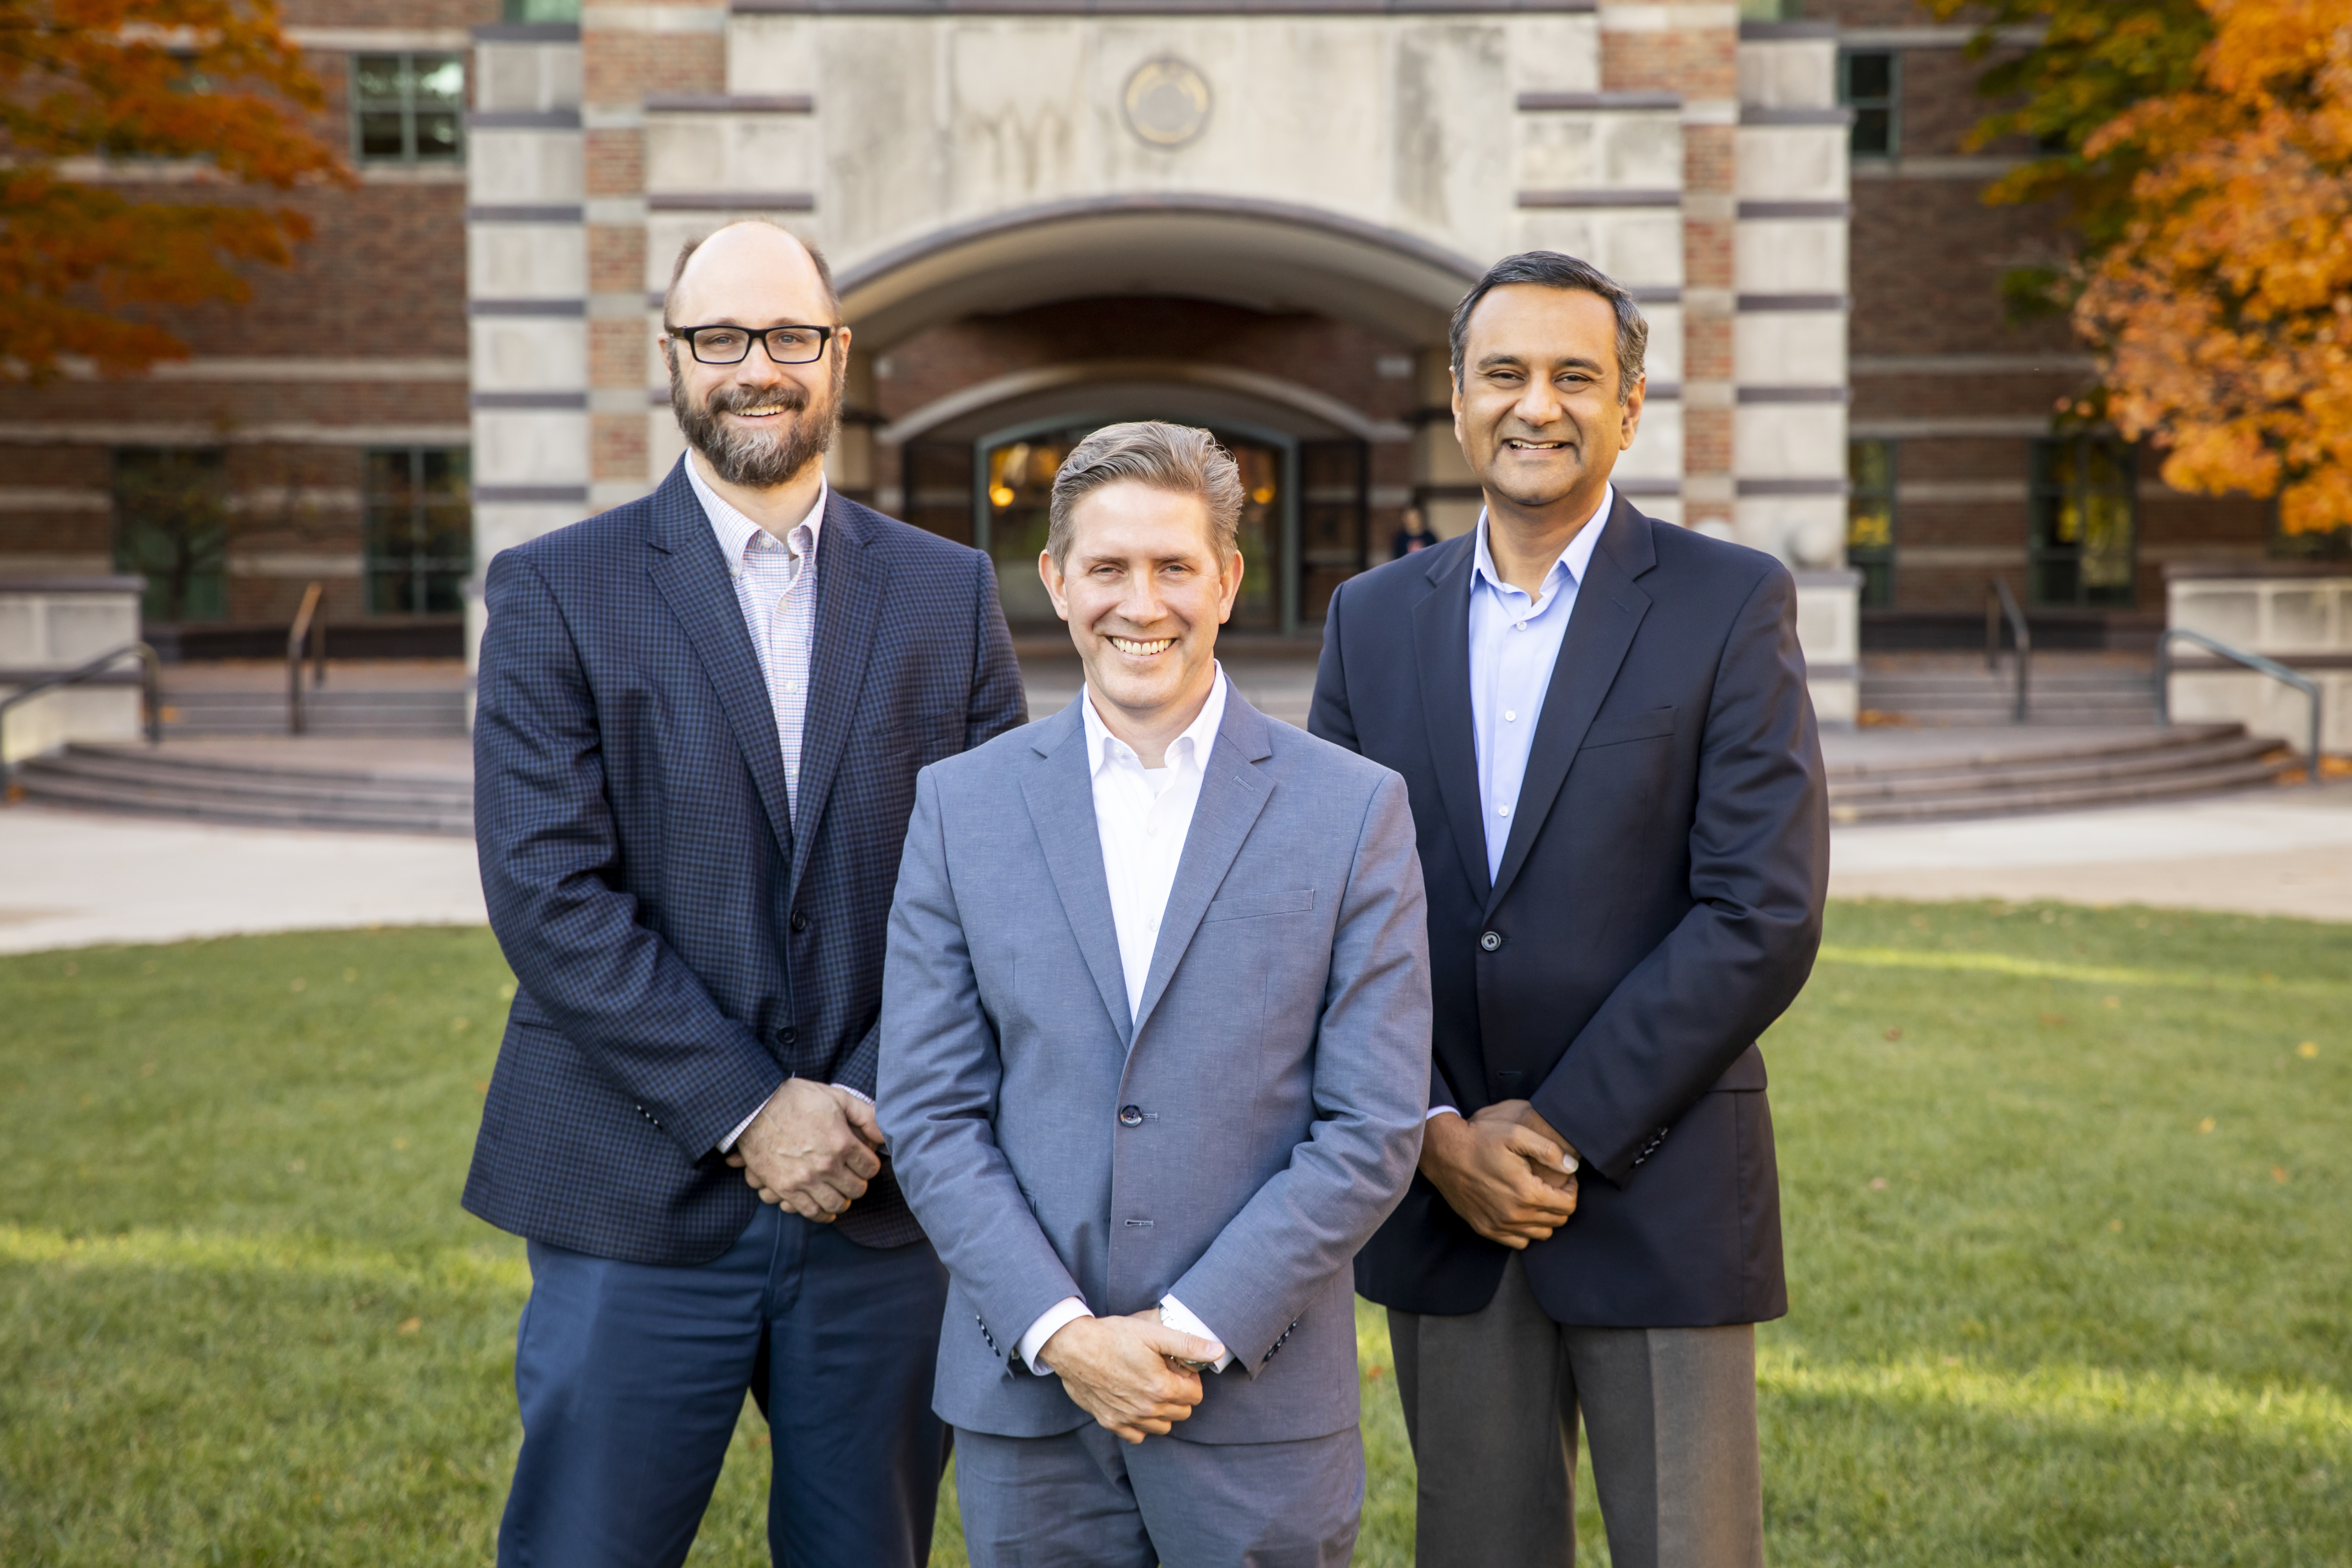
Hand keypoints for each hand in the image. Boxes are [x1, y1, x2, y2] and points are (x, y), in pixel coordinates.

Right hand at [724, 1080, 882, 1221]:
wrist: (754, 1106)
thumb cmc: (797, 1098)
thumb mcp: (837, 1097)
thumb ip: (866, 1116)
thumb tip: (885, 1135)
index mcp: (841, 1142)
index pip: (870, 1168)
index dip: (870, 1165)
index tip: (864, 1161)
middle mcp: (826, 1165)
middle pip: (856, 1189)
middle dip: (858, 1183)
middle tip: (853, 1177)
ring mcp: (805, 1180)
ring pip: (837, 1204)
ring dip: (843, 1200)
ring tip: (841, 1193)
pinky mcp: (785, 1189)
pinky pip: (811, 1212)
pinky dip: (822, 1214)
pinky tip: (826, 1208)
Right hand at [1041, 1309, 1224, 1443]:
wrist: (1074, 1347)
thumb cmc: (1113, 1336)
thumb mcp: (1153, 1333)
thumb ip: (1188, 1345)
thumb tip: (1217, 1350)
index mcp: (1162, 1388)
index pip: (1196, 1395)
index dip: (1190, 1378)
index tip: (1178, 1367)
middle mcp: (1147, 1409)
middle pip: (1182, 1412)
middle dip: (1180, 1394)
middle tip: (1165, 1374)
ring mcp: (1128, 1419)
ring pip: (1163, 1426)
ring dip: (1164, 1410)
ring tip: (1152, 1388)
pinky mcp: (1111, 1422)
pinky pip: (1137, 1435)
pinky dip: (1141, 1423)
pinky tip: (1136, 1403)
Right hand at [1420, 1104, 1577, 1248]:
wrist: (1445, 1152)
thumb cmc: (1480, 1139)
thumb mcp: (1516, 1134)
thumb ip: (1549, 1150)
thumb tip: (1572, 1166)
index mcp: (1527, 1193)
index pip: (1568, 1205)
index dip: (1572, 1190)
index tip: (1565, 1178)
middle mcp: (1515, 1215)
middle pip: (1557, 1221)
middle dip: (1561, 1203)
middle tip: (1553, 1186)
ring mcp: (1499, 1225)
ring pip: (1540, 1234)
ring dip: (1546, 1218)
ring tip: (1538, 1198)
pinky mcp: (1485, 1229)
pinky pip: (1518, 1242)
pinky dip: (1526, 1230)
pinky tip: (1521, 1211)